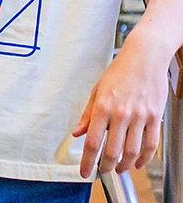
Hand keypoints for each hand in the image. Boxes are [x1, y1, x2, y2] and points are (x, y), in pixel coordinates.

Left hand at [72, 32, 171, 175]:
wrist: (144, 58)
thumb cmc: (119, 71)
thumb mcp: (96, 90)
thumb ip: (88, 115)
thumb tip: (77, 133)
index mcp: (103, 107)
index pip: (93, 142)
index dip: (88, 161)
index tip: (85, 172)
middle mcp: (121, 114)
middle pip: (113, 151)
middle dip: (105, 167)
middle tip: (101, 172)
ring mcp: (140, 117)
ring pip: (133, 152)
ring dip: (124, 165)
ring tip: (117, 168)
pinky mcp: (154, 117)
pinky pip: (150, 145)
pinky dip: (144, 158)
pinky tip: (137, 163)